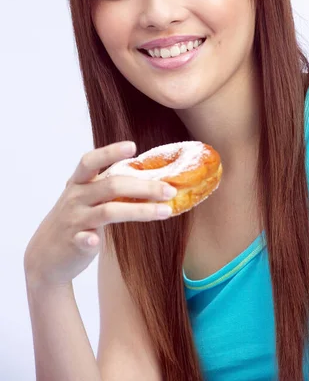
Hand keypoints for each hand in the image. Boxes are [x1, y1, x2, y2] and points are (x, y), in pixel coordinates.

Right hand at [23, 141, 176, 288]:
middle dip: (145, 187)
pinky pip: (82, 239)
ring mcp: (74, 220)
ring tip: (166, 212)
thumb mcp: (87, 197)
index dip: (111, 152)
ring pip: (109, 211)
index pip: (92, 160)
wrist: (45, 255)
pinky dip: (90, 240)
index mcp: (80, 182)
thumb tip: (151, 179)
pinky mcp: (73, 242)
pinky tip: (96, 241)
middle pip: (112, 185)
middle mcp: (76, 197)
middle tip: (170, 190)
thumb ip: (110, 186)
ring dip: (140, 211)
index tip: (133, 146)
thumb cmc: (76, 219)